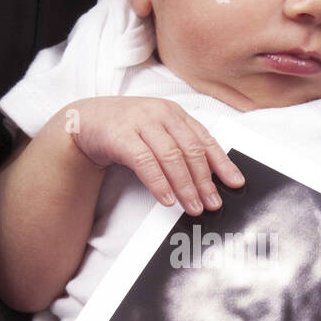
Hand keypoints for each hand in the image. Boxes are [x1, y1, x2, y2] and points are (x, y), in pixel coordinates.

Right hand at [66, 97, 243, 213]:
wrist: (85, 120)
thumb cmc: (125, 129)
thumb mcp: (157, 133)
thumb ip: (179, 148)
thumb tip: (206, 179)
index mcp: (175, 114)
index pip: (205, 140)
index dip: (222, 163)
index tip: (235, 183)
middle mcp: (161, 114)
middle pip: (191, 150)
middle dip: (205, 181)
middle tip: (213, 203)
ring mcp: (141, 122)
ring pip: (171, 156)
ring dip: (185, 185)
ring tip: (193, 206)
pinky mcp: (121, 135)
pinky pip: (145, 162)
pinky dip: (159, 183)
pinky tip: (167, 199)